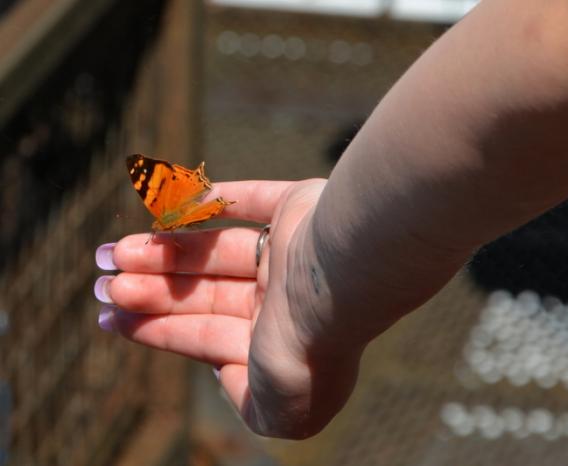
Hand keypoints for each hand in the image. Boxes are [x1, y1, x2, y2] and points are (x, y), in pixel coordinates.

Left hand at [94, 179, 362, 438]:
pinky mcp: (301, 207)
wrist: (339, 283)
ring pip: (219, 248)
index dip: (159, 330)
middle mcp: (288, 300)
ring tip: (118, 250)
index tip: (111, 316)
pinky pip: (251, 199)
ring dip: (169, 248)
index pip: (209, 336)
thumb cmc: (304, 351)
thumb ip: (253, 405)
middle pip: (208, 292)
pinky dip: (213, 199)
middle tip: (104, 278)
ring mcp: (294, 253)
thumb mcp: (280, 414)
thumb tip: (224, 375)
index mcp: (282, 346)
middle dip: (154, 289)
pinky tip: (174, 204)